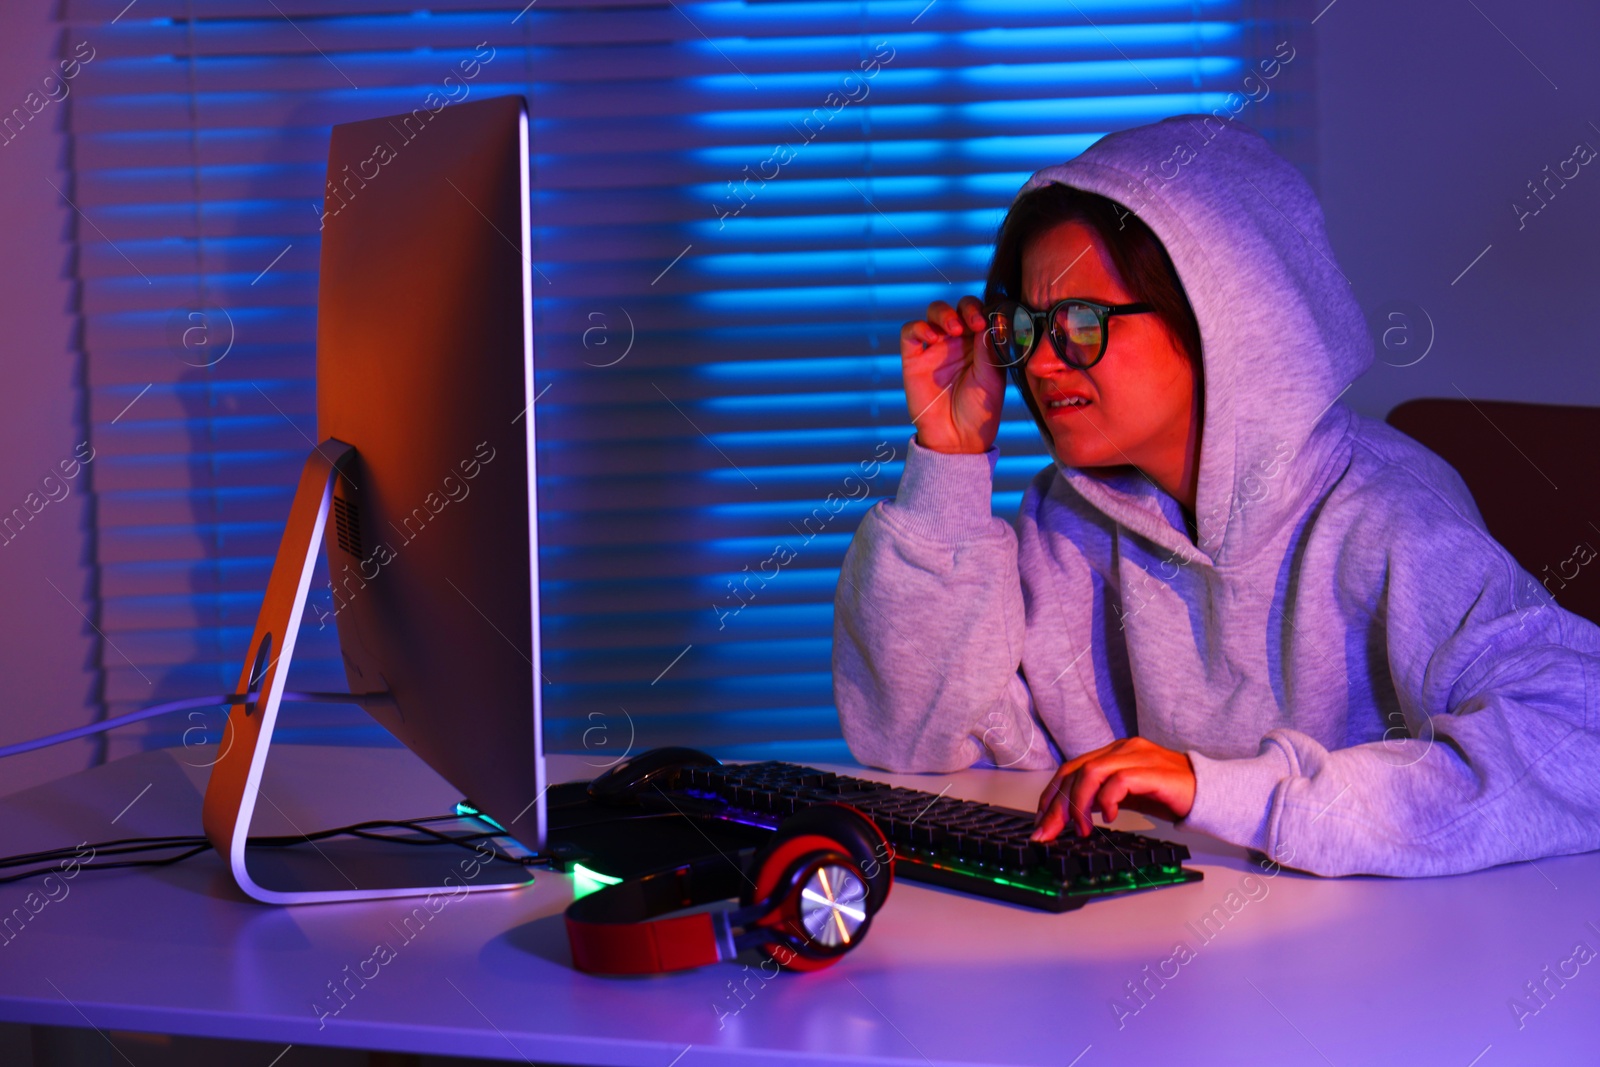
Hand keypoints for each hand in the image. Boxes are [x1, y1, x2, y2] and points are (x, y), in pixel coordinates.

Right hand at [899, 296, 1005, 453]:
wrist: (957, 438)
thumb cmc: (979, 411)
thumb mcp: (992, 378)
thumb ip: (989, 349)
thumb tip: (989, 320)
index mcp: (980, 344)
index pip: (980, 313)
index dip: (983, 310)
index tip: (986, 322)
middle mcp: (957, 342)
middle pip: (957, 308)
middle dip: (965, 308)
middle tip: (972, 323)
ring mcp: (935, 348)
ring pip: (934, 313)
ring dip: (944, 314)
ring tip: (953, 330)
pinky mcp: (914, 358)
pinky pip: (911, 332)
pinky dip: (920, 328)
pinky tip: (932, 339)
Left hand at [1029, 737, 1195, 840]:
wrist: (1210, 793)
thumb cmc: (1168, 795)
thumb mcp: (1127, 796)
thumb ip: (1101, 798)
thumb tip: (1071, 816)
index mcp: (1113, 753)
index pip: (1070, 768)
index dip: (1051, 795)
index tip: (1041, 822)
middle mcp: (1122, 749)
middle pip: (1075, 771)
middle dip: (1057, 805)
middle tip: (1049, 833)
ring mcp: (1137, 757)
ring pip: (1091, 772)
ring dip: (1079, 804)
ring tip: (1081, 830)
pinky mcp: (1153, 771)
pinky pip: (1120, 781)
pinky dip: (1108, 800)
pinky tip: (1110, 818)